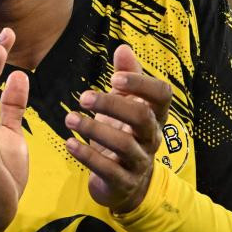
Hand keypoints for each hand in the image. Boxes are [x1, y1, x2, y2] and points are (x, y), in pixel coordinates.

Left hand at [65, 44, 173, 213]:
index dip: (141, 84)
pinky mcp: (124, 182)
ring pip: (124, 145)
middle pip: (142, 117)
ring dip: (94, 129)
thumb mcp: (126, 105)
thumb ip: (127, 77)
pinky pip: (108, 170)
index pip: (162, 95)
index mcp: (155, 115)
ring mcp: (140, 162)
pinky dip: (87, 156)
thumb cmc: (124, 135)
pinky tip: (69, 143)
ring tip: (70, 118)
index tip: (114, 77)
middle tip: (84, 97)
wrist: (125, 183)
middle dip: (112, 105)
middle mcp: (152, 137)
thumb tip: (123, 48)